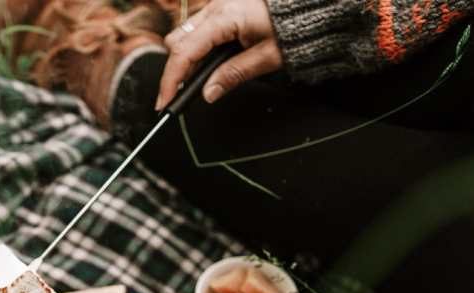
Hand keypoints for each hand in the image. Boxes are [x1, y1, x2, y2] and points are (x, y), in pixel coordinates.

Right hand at [154, 0, 282, 109]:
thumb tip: (208, 93)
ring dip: (186, 57)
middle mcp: (216, 6)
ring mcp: (216, 4)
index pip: (185, 52)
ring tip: (203, 77)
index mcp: (226, 17)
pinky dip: (197, 47)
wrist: (308, 4)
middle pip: (177, 40)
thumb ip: (234, 74)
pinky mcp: (220, 7)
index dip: (171, 80)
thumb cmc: (293, 26)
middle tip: (186, 92)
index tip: (164, 101)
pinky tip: (211, 61)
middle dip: (176, 68)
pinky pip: (196, 28)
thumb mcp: (267, 57)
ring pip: (184, 33)